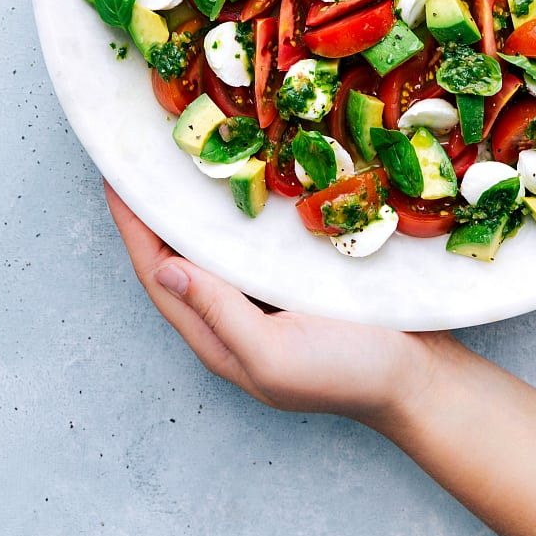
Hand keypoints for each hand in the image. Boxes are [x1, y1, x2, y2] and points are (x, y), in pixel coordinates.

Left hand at [103, 180, 446, 425]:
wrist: (422, 379)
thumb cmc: (348, 374)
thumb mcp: (274, 356)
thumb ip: (220, 314)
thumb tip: (165, 268)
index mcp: (218, 337)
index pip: (157, 273)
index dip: (131, 227)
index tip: (113, 177)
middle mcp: (234, 314)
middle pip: (179, 253)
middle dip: (156, 209)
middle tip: (144, 156)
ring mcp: (266, 296)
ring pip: (216, 242)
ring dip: (196, 204)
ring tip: (186, 156)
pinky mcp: (298, 277)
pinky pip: (255, 237)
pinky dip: (242, 207)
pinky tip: (247, 176)